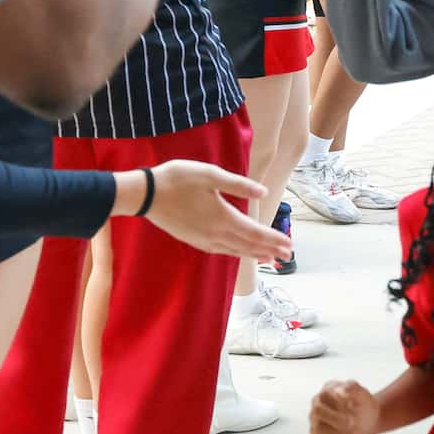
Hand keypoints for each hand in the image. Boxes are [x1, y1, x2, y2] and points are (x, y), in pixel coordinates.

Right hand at [139, 160, 291, 259]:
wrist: (145, 195)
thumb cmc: (177, 179)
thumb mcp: (210, 175)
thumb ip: (239, 185)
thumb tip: (263, 193)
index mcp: (222, 217)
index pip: (255, 232)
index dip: (273, 239)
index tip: (289, 244)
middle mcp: (215, 233)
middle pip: (248, 245)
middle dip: (270, 250)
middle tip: (287, 255)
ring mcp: (203, 239)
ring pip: (235, 250)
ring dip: (255, 254)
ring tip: (270, 258)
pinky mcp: (194, 240)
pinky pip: (222, 250)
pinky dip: (237, 253)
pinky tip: (240, 252)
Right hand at [309, 380, 379, 433]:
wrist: (368, 421)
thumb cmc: (364, 405)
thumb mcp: (363, 394)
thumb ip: (353, 388)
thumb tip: (342, 389)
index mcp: (327, 389)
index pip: (324, 395)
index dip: (338, 402)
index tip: (352, 405)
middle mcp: (318, 404)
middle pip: (317, 411)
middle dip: (336, 419)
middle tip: (352, 422)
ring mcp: (315, 419)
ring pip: (316, 429)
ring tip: (350, 433)